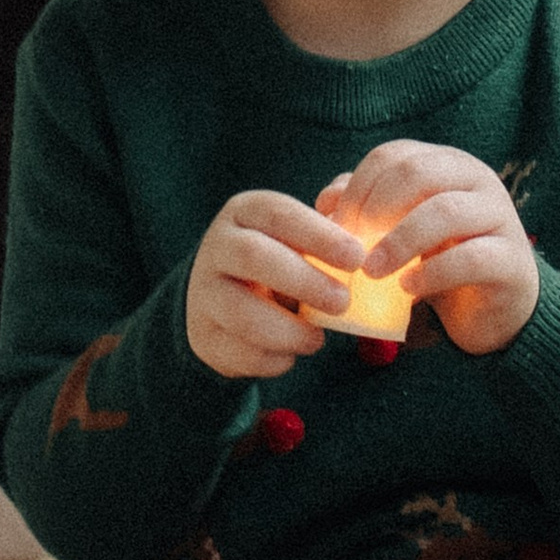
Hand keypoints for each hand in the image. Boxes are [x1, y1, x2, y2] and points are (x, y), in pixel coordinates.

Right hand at [186, 190, 364, 380]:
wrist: (219, 300)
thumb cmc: (278, 259)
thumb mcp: (296, 233)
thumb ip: (331, 217)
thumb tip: (349, 200)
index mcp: (244, 213)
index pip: (278, 214)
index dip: (319, 235)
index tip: (357, 258)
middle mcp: (217, 247)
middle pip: (253, 256)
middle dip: (304, 281)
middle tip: (343, 302)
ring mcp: (204, 293)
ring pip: (242, 313)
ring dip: (289, 330)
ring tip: (317, 338)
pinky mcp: (203, 336)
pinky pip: (239, 352)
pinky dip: (273, 359)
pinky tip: (290, 353)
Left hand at [317, 142, 540, 356]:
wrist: (492, 309)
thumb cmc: (438, 262)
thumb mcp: (397, 231)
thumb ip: (365, 209)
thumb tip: (327, 201)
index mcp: (446, 163)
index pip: (393, 155)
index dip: (357, 187)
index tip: (337, 226)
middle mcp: (476, 179)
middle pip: (417, 172)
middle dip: (375, 208)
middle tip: (351, 247)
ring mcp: (500, 216)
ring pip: (444, 211)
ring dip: (398, 242)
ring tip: (371, 272)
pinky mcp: (513, 260)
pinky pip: (470, 258)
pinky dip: (431, 273)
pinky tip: (407, 288)